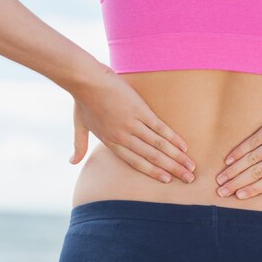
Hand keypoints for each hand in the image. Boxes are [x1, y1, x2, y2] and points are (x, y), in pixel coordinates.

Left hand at [68, 64, 195, 183]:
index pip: (136, 162)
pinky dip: (172, 137)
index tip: (167, 180)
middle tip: (188, 179)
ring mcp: (132, 124)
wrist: (86, 80)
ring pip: (159, 145)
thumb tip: (71, 162)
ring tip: (190, 166)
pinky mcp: (139, 110)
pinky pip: (160, 127)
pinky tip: (183, 145)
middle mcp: (124, 137)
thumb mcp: (79, 126)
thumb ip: (79, 146)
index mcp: (111, 142)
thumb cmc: (82, 101)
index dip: (153, 172)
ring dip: (176, 156)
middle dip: (171, 169)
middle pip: (151, 157)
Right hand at [215, 89, 261, 199]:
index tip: (239, 196)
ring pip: (251, 159)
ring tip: (220, 178)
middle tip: (221, 192)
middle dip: (238, 183)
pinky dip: (240, 150)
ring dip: (234, 170)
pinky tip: (229, 158)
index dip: (254, 189)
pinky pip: (253, 141)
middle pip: (258, 173)